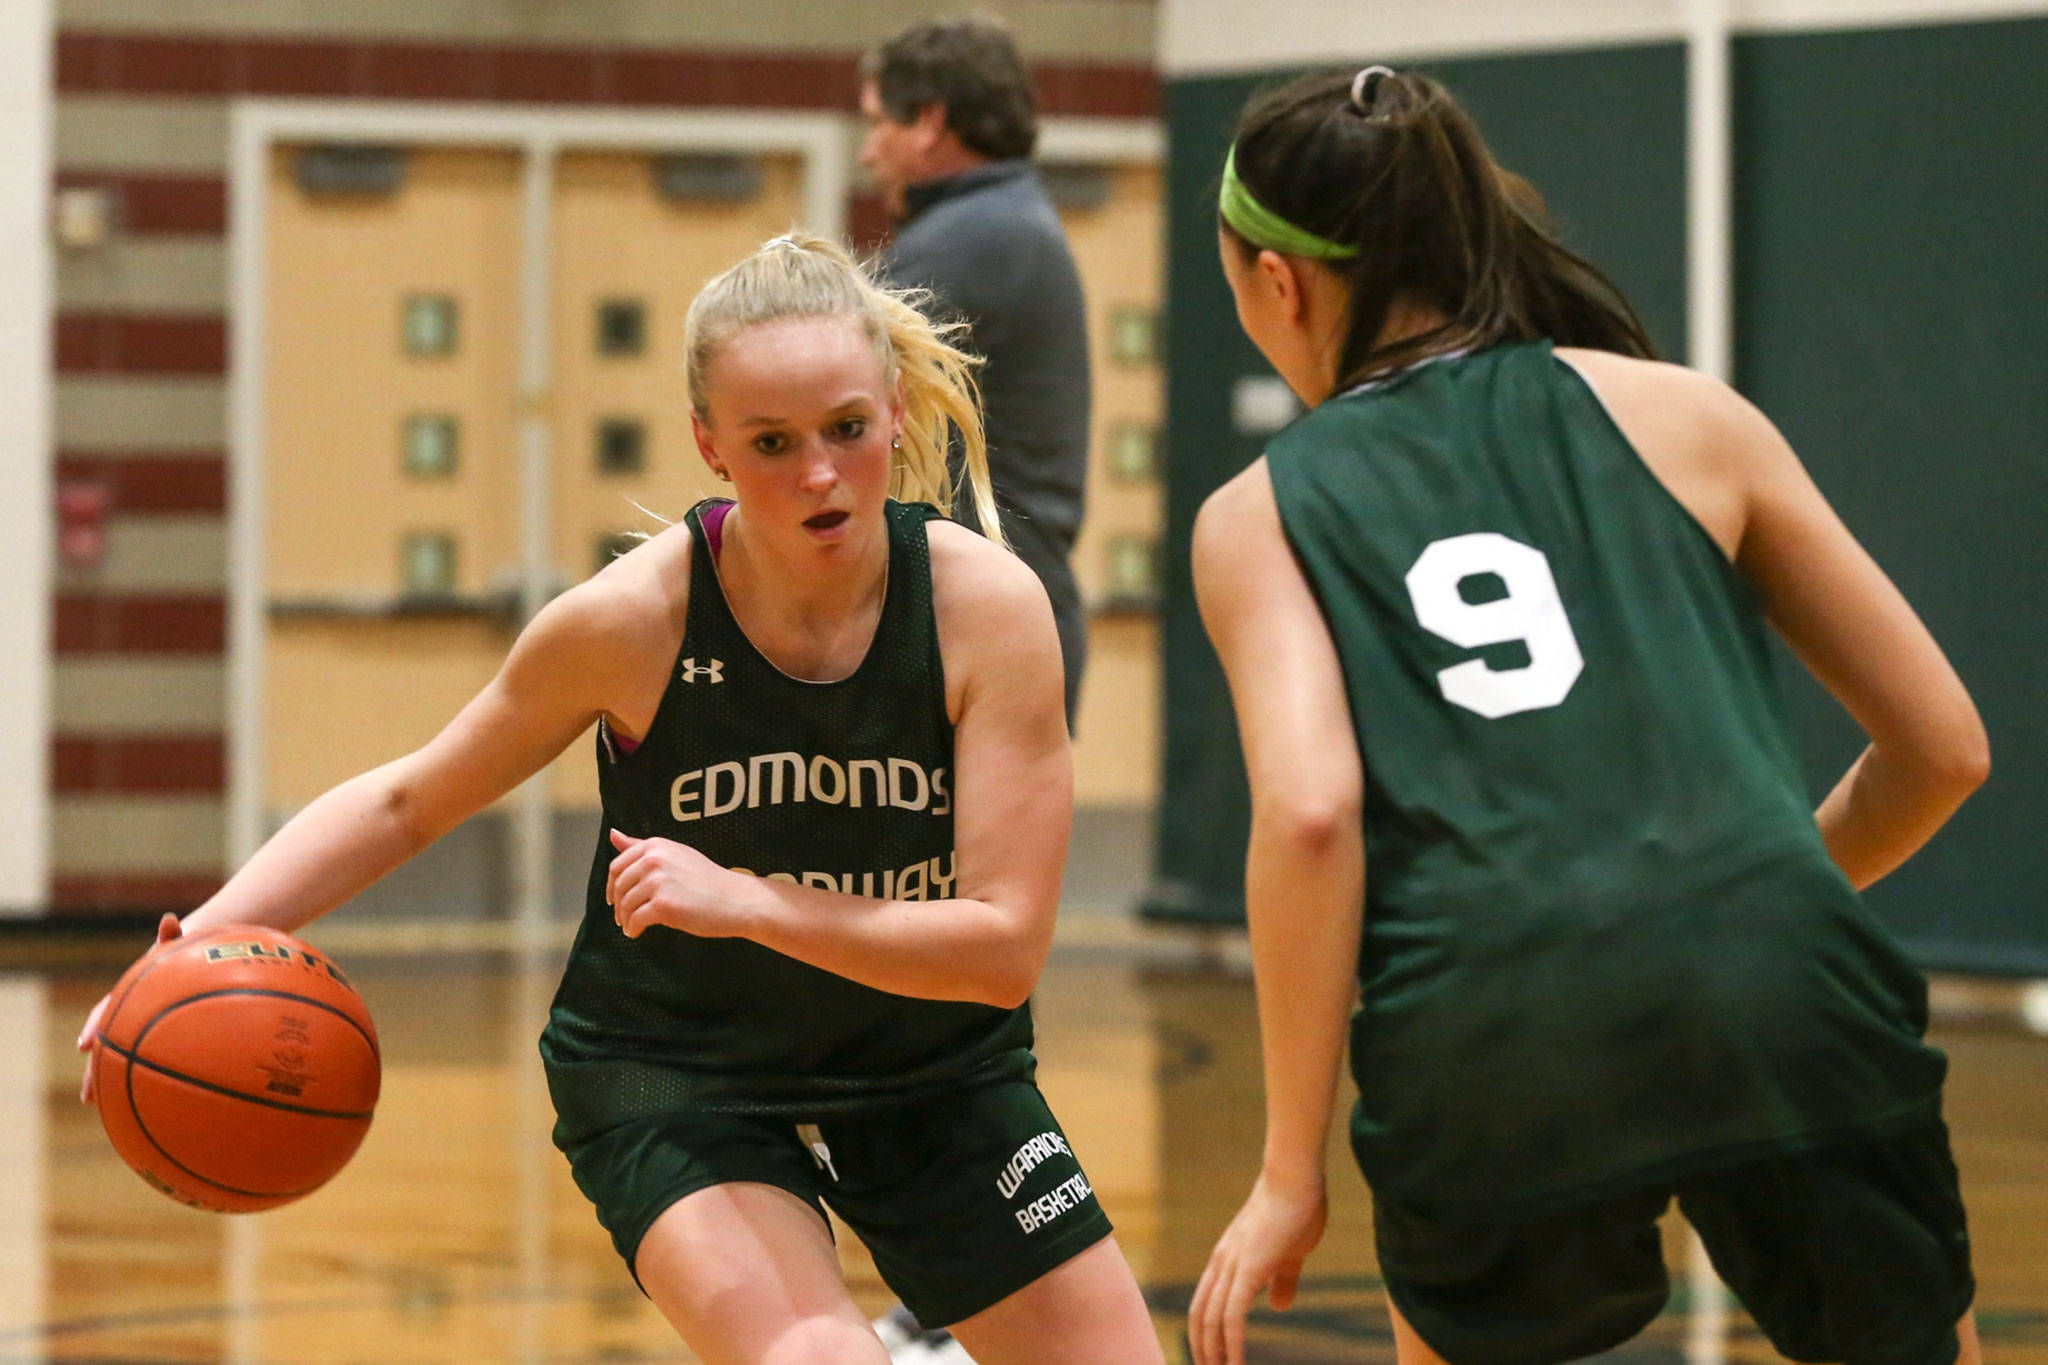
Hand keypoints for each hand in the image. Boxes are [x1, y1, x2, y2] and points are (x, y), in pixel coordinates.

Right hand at [79, 912, 181, 1104]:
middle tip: (86, 1092)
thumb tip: (169, 919)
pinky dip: (136, 1077)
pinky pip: (143, 1059)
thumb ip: (171, 936)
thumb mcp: (176, 946)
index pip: (106, 1010)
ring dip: (106, 1079)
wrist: (187, 962)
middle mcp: (126, 1013)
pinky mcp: (153, 1038)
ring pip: (118, 1055)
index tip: (85, 1044)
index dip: (95, 1026)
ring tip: (94, 1102)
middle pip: (105, 1043)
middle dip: (94, 1068)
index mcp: (128, 994)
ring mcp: (137, 1026)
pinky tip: (138, 1100)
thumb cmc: (181, 954)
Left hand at [606, 830, 752, 939]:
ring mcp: (658, 882)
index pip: (618, 865)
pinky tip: (637, 933)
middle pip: (620, 886)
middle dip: (618, 905)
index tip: (614, 898)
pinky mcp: (663, 905)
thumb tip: (613, 834)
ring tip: (632, 927)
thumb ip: (642, 846)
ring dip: (625, 919)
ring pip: (626, 905)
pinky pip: (635, 920)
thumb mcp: (675, 854)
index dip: (612, 885)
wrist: (736, 900)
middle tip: (622, 918)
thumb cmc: (708, 880)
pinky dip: (632, 929)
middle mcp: (654, 860)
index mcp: (656, 846)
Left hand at [1188, 1168, 1327, 1364]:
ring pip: (1212, 1320)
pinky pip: (1233, 1315)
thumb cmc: (1297, 1207)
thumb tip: (1278, 1306)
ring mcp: (1232, 1265)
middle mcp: (1221, 1263)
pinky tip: (1235, 1364)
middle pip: (1200, 1316)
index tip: (1209, 1359)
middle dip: (1202, 1350)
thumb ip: (1283, 1278)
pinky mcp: (1249, 1268)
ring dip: (1214, 1354)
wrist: (1296, 1176)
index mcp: (1228, 1258)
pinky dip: (1231, 1344)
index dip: (1204, 1334)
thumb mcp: (1290, 1251)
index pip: (1204, 1303)